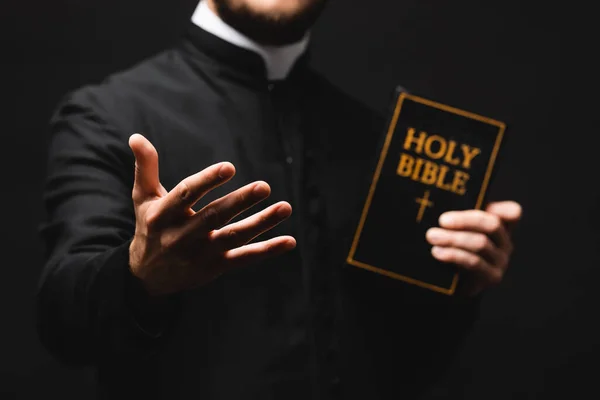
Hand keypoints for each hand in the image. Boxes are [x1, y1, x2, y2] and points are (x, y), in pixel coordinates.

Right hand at [128, 134, 295, 295]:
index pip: (186, 195)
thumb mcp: (143, 199)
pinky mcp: (216, 267)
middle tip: (264, 186)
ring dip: (261, 223)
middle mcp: (182, 236)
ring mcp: (201, 253)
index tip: (229, 167)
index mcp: (163, 215)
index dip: (207, 181)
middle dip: (240, 202)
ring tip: (285, 207)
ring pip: (234, 237)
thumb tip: (136, 137)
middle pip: (214, 217)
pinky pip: (244, 259)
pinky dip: (267, 250)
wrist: (147, 277)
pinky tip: (289, 240)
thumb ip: (145, 168)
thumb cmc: (150, 228)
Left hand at [425, 201, 521, 295]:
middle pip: (491, 225)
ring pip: (480, 244)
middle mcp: (505, 243)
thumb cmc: (452, 248)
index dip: (501, 207)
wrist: (451, 283)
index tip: (482, 204)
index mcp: (500, 226)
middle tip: (441, 220)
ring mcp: (500, 261)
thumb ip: (456, 217)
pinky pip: (474, 263)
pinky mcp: (491, 277)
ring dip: (453, 238)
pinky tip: (437, 252)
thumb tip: (440, 200)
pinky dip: (454, 255)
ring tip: (432, 236)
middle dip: (464, 220)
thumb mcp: (455, 229)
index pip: (511, 212)